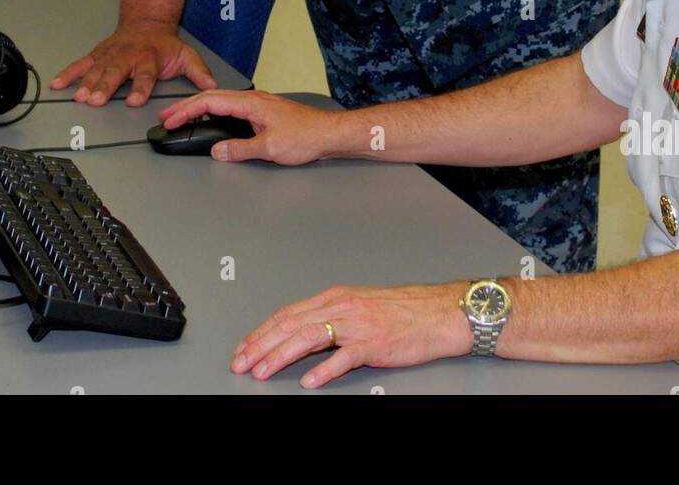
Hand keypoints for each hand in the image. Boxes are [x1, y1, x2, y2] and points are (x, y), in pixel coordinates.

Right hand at [50, 19, 215, 105]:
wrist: (146, 23)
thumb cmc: (164, 45)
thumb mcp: (186, 55)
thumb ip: (198, 71)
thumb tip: (212, 85)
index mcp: (149, 59)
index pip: (146, 75)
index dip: (141, 88)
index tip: (134, 101)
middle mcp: (128, 56)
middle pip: (116, 73)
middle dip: (105, 87)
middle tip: (96, 100)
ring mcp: (110, 55)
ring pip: (97, 69)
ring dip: (86, 83)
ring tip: (79, 96)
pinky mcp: (98, 54)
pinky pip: (81, 63)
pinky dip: (68, 73)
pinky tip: (58, 84)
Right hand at [161, 89, 338, 163]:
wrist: (329, 133)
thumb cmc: (306, 136)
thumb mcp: (269, 148)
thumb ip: (240, 149)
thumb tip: (217, 151)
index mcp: (251, 103)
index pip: (210, 102)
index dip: (186, 110)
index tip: (170, 119)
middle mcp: (254, 100)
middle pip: (212, 98)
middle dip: (187, 107)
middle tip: (167, 117)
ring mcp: (259, 105)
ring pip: (222, 102)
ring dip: (200, 109)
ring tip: (183, 118)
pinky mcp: (264, 112)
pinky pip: (232, 108)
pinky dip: (216, 113)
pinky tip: (213, 120)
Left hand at [232, 281, 471, 388]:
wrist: (438, 312)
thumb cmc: (401, 311)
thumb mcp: (358, 307)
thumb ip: (328, 319)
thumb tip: (297, 335)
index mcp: (335, 297)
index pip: (287, 314)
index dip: (261, 332)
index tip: (243, 349)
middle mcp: (341, 307)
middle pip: (290, 324)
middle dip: (260, 345)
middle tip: (240, 363)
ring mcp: (357, 324)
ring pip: (309, 337)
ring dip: (280, 355)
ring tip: (262, 371)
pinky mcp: (374, 343)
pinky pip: (344, 357)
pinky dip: (323, 369)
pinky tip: (309, 381)